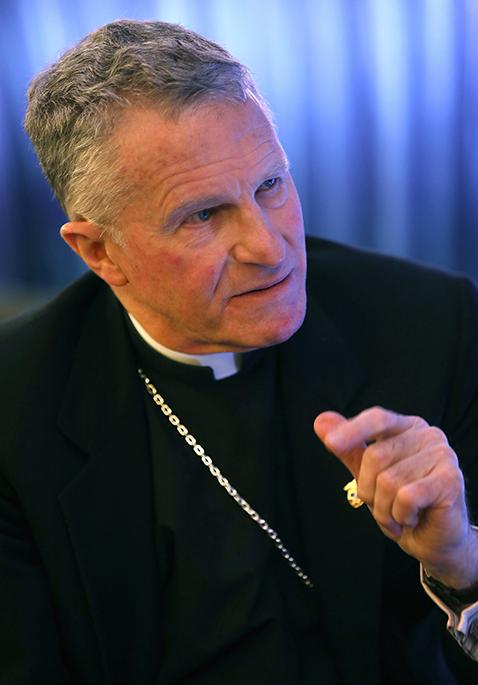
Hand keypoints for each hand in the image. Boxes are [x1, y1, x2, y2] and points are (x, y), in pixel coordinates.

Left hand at [314, 407, 477, 589]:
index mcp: (408, 427)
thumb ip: (348, 448)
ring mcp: (443, 456)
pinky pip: (406, 497)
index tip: (331, 442)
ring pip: (388, 481)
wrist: (432, 540)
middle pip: (376, 455)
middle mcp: (428, 435)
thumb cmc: (400, 502)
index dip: (353, 430)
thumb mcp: (368, 474)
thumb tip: (321, 421)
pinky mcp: (451, 481)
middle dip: (368, 490)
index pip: (378, 419)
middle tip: (381, 505)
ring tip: (397, 515)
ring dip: (384, 509)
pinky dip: (400, 515)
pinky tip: (411, 519)